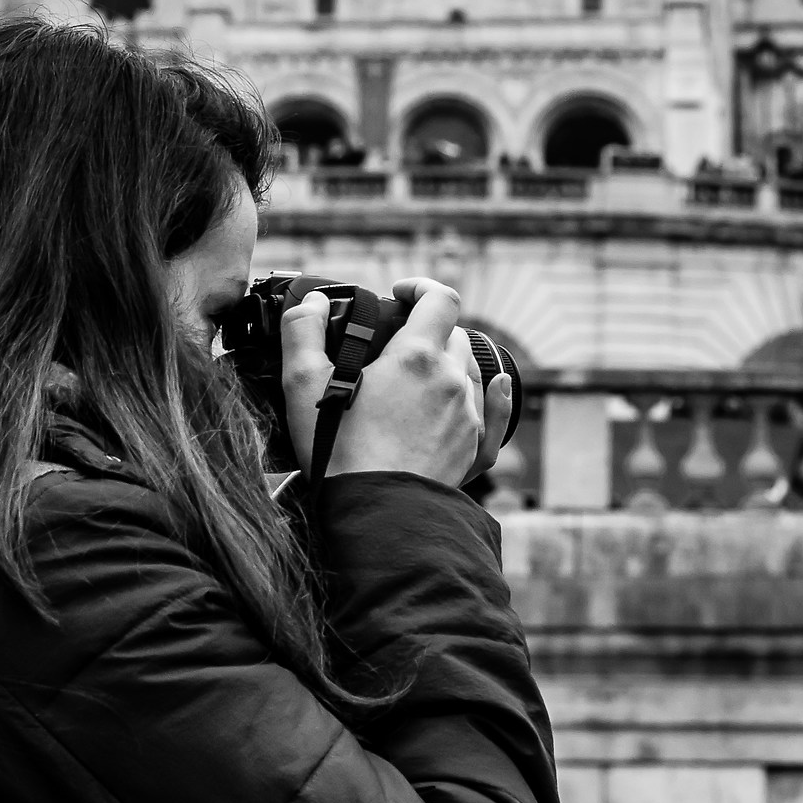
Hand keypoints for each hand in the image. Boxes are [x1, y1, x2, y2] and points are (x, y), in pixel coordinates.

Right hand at [280, 278, 514, 486]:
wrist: (373, 514)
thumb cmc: (337, 451)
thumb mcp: (303, 385)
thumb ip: (302, 332)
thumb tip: (312, 303)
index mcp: (416, 356)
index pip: (440, 299)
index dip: (421, 288)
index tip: (400, 294)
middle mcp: (451, 380)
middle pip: (452, 335)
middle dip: (427, 330)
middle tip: (396, 345)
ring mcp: (468, 415)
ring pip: (469, 371)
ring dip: (448, 363)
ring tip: (418, 377)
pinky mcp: (474, 448)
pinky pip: (494, 414)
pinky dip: (496, 395)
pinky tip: (500, 384)